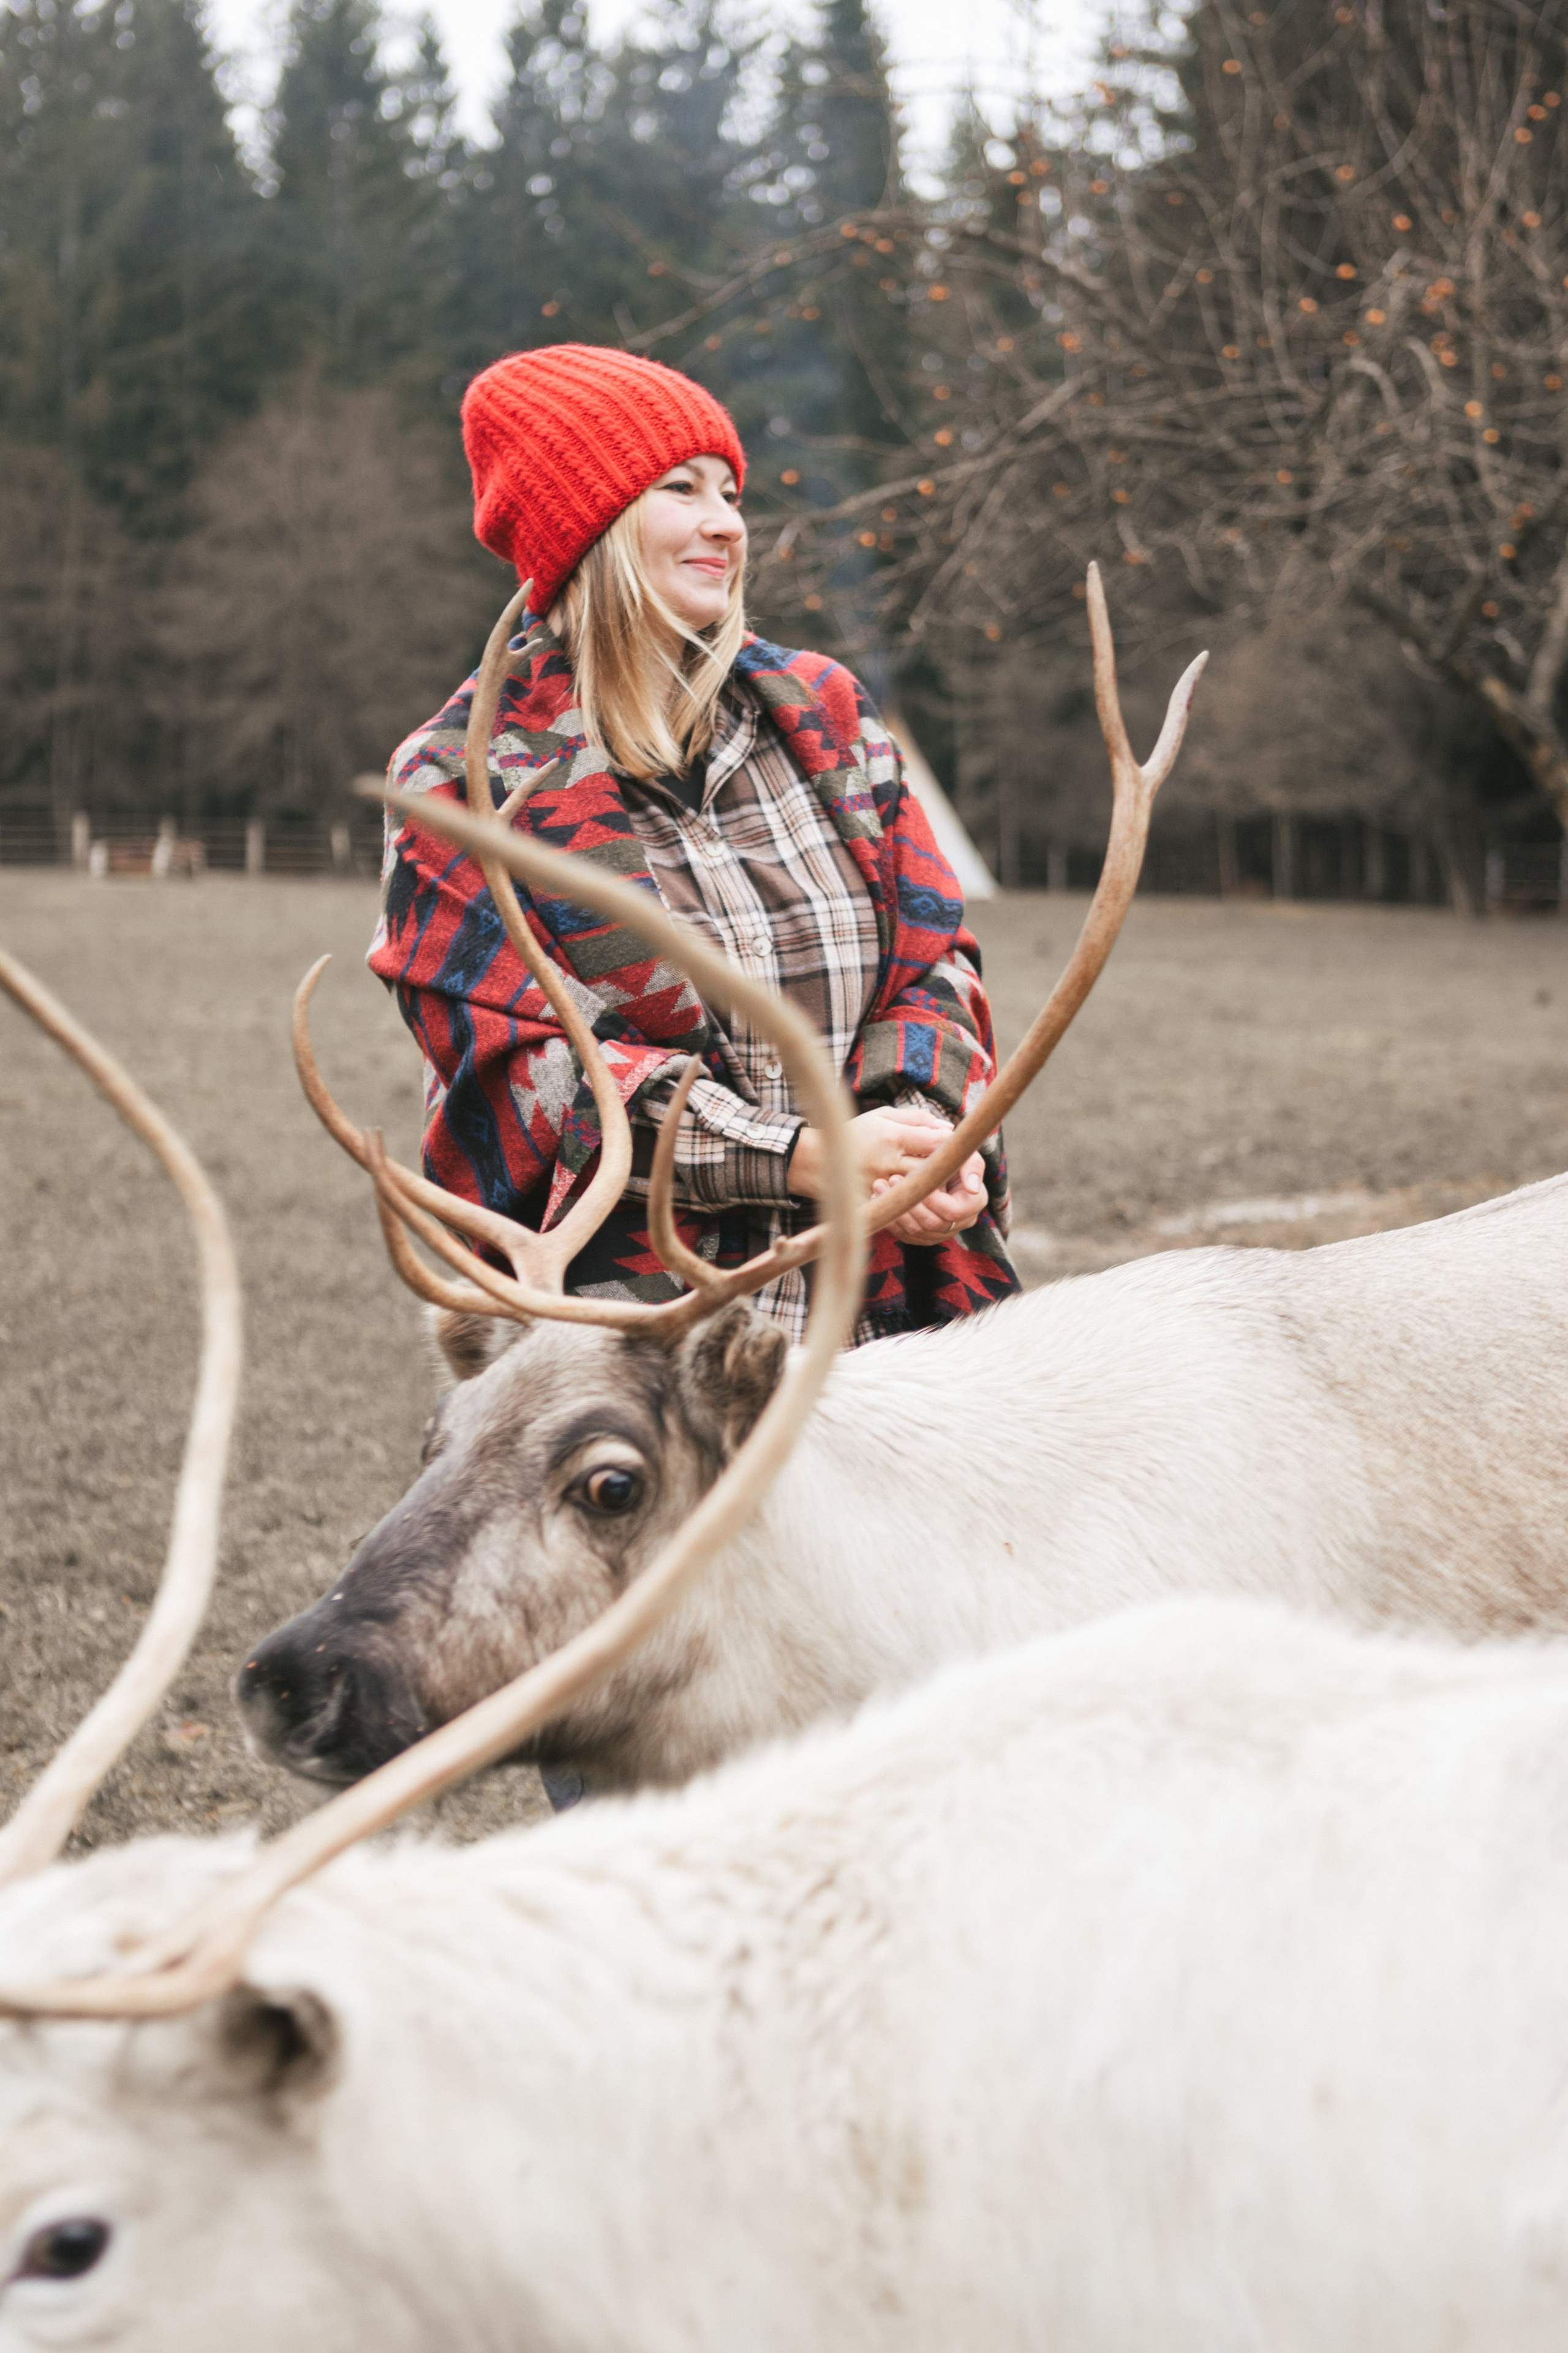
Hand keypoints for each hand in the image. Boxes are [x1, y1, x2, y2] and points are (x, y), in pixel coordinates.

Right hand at [788, 1105, 987, 1244]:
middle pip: (932, 1171)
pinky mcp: (871, 1204)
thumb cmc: (854, 1134)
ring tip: (944, 1191)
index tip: (958, 1150)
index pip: (936, 1141)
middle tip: (959, 1175)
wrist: (814, 1160)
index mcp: (892, 1137)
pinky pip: (900, 1211)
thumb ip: (915, 1119)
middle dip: (950, 1174)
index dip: (953, 1147)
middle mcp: (886, 1162)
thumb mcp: (882, 1116)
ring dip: (936, 1195)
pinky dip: (915, 1209)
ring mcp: (878, 1185)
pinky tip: (922, 1205)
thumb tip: (946, 1127)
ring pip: (920, 1195)